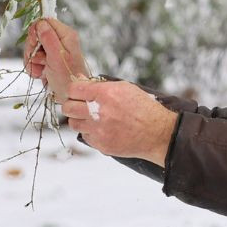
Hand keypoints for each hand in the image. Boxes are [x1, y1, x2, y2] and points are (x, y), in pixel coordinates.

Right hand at [24, 18, 88, 102]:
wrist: (71, 97)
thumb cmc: (68, 78)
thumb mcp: (57, 57)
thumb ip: (48, 38)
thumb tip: (40, 23)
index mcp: (65, 34)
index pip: (44, 21)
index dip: (35, 32)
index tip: (35, 45)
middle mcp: (60, 40)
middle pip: (36, 35)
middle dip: (32, 50)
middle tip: (39, 61)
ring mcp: (53, 50)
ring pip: (32, 48)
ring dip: (32, 61)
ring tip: (41, 71)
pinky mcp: (48, 60)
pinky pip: (33, 59)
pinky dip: (34, 67)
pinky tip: (40, 74)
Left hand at [60, 80, 177, 165]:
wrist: (157, 133)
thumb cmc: (144, 109)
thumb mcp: (125, 88)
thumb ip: (101, 85)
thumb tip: (81, 81)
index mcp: (105, 94)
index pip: (74, 89)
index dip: (74, 90)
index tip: (77, 92)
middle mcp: (99, 112)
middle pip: (69, 108)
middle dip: (72, 105)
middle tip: (78, 105)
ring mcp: (99, 130)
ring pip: (73, 124)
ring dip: (79, 119)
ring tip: (90, 118)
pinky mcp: (101, 144)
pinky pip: (85, 136)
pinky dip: (90, 132)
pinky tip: (102, 129)